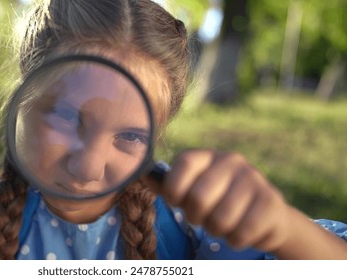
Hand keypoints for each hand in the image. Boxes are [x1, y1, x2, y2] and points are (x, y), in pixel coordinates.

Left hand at [161, 149, 290, 251]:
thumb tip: (140, 175)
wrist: (265, 213)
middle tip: (201, 218)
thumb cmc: (218, 200)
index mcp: (208, 155)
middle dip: (194, 216)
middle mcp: (232, 161)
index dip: (174, 188)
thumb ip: (167, 184)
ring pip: (220, 219)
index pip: (184, 163)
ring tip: (221, 224)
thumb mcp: (191, 188)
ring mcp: (253, 179)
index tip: (176, 202)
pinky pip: (241, 232)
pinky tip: (240, 231)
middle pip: (198, 197)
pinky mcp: (271, 201)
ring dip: (216, 230)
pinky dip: (235, 240)